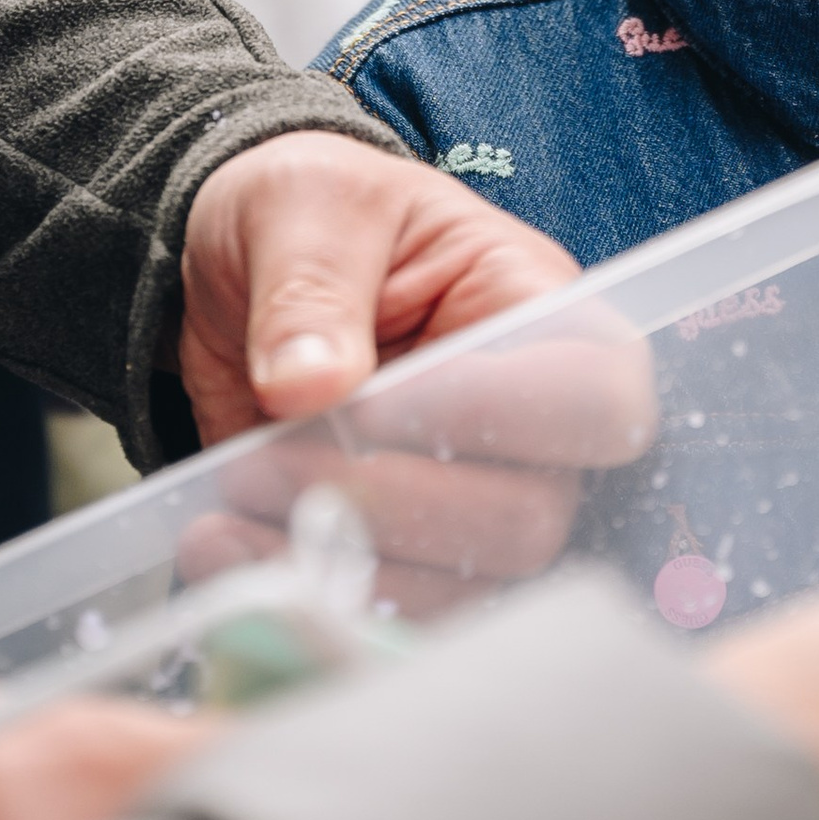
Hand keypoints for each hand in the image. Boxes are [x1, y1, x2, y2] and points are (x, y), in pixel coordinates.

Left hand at [175, 134, 654, 608]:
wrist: (236, 268)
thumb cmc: (305, 213)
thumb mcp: (302, 203)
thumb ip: (308, 287)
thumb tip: (307, 386)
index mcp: (533, 310)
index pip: (597, 396)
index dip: (500, 417)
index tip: (371, 405)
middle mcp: (526, 424)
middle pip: (530, 517)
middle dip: (388, 502)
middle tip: (266, 462)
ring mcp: (464, 500)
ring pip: (463, 589)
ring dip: (339, 565)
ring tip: (228, 511)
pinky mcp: (398, 553)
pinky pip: (387, 616)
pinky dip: (303, 600)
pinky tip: (220, 550)